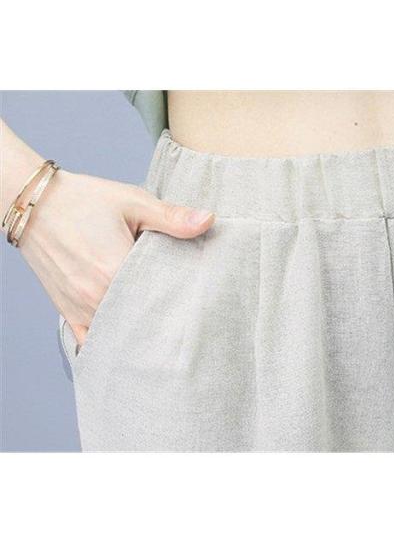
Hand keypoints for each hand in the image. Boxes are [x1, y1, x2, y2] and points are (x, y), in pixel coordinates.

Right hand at [19, 169, 214, 345]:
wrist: (34, 203)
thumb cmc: (85, 200)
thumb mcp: (133, 202)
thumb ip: (172, 217)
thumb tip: (209, 220)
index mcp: (117, 270)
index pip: (161, 297)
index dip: (182, 300)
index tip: (199, 300)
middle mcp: (97, 295)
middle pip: (142, 319)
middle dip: (165, 319)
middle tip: (186, 317)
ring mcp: (81, 307)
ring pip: (119, 333)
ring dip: (140, 331)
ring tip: (163, 328)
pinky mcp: (67, 311)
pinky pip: (90, 342)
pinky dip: (110, 343)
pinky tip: (129, 344)